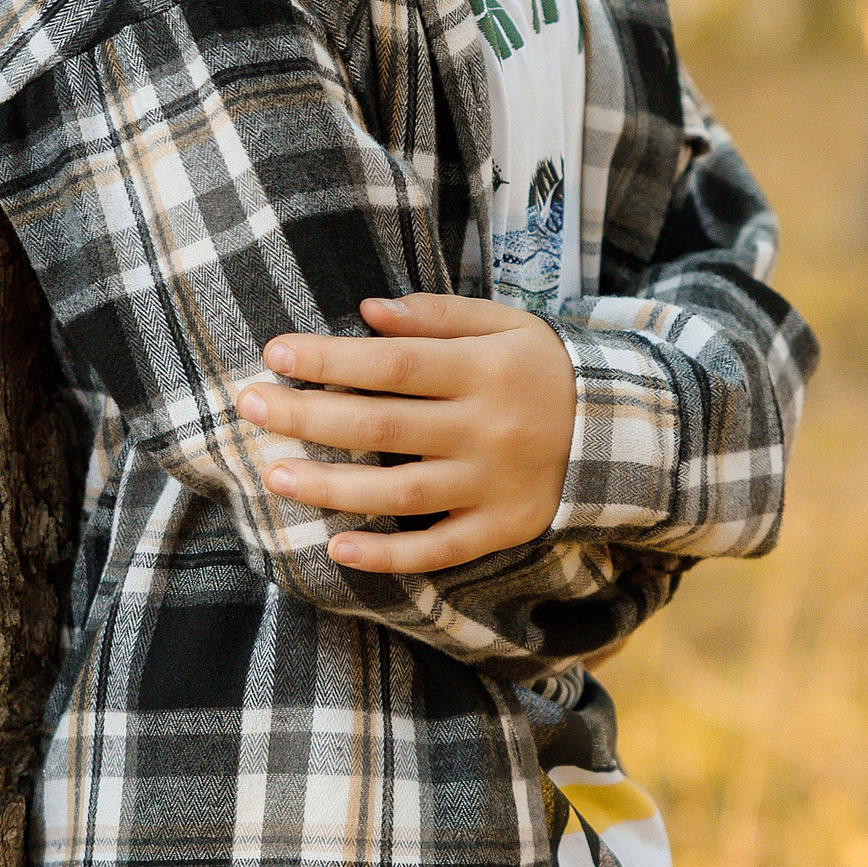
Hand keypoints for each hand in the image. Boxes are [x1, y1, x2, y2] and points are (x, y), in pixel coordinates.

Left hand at [235, 292, 576, 574]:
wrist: (618, 431)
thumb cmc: (540, 368)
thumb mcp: (505, 324)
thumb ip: (439, 315)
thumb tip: (369, 312)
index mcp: (485, 370)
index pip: (395, 363)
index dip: (332, 358)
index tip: (276, 353)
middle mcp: (487, 429)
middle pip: (382, 425)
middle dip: (308, 415)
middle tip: (248, 406)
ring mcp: (493, 485)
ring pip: (400, 492)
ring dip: (331, 487)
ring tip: (275, 476)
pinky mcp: (500, 529)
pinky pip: (437, 550)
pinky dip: (387, 554)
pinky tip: (337, 547)